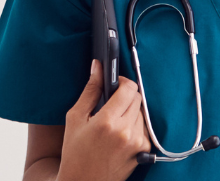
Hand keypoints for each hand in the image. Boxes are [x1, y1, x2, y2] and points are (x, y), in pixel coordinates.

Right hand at [56, 60, 152, 180]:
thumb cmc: (75, 153)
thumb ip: (90, 91)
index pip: (129, 88)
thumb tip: (97, 66)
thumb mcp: (75, 119)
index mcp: (107, 121)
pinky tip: (120, 134)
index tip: (114, 84)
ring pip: (142, 113)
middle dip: (126, 96)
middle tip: (111, 104)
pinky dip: (135, 126)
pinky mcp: (144, 152)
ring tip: (114, 122)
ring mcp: (137, 143)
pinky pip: (144, 128)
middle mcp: (126, 132)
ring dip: (131, 111)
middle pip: (138, 98)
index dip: (122, 81)